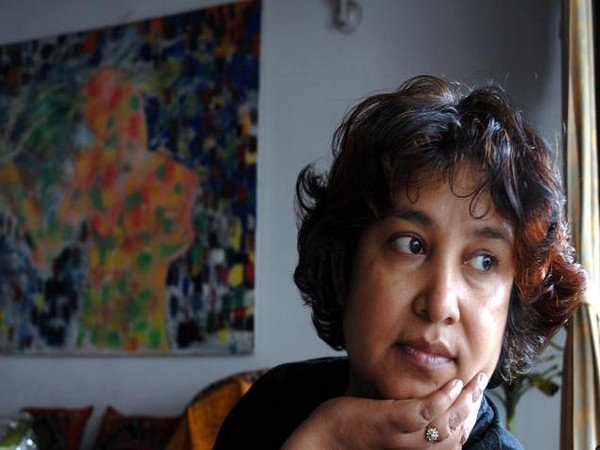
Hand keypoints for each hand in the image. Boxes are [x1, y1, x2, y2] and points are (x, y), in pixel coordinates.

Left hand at [281, 372, 487, 448]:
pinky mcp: (386, 424)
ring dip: (465, 401)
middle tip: (482, 382)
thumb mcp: (385, 427)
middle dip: (473, 407)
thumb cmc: (350, 433)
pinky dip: (442, 399)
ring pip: (445, 425)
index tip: (477, 395)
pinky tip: (452, 384)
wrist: (319, 442)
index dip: (470, 418)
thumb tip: (425, 403)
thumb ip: (405, 418)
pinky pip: (422, 413)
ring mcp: (400, 439)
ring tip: (475, 380)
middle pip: (456, 433)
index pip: (454, 441)